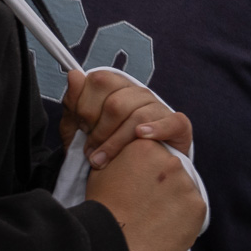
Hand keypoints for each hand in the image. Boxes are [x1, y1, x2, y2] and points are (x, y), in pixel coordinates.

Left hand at [61, 68, 192, 168]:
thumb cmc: (102, 147)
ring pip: (138, 116)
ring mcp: (159, 107)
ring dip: (116, 142)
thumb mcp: (78, 127)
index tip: (80, 128)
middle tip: (90, 150)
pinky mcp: (178, 125)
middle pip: (116, 103)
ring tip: (102, 161)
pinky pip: (172, 122)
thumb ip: (73, 102)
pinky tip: (141, 137)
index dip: (86, 107)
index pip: (100, 81)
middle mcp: (138, 92)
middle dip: (99, 130)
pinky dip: (156, 129)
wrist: (131, 175)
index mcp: (115, 86)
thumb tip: (74, 75)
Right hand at [87, 139, 204, 250]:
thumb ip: (122, 158)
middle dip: (163, 187)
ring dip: (174, 204)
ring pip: (184, 192)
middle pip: (172, 172)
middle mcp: (170, 161)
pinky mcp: (198, 206)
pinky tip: (164, 229)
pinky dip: (183, 221)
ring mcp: (186, 184)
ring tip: (154, 221)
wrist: (111, 244)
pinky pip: (193, 212)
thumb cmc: (103, 209)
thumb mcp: (103, 170)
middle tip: (147, 207)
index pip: (157, 156)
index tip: (140, 189)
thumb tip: (129, 159)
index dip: (149, 174)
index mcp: (146, 147)